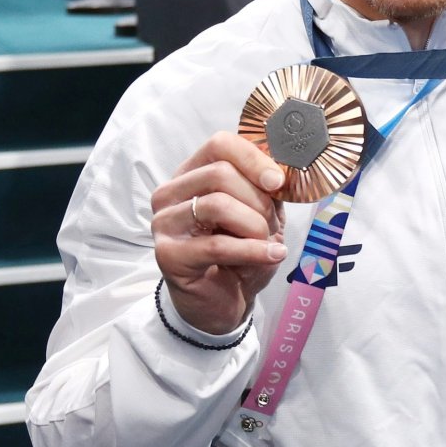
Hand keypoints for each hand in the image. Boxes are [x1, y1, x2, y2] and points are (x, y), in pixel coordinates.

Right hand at [152, 131, 289, 335]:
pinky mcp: (168, 255)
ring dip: (254, 226)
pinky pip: (217, 245)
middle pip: (221, 174)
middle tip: (271, 225)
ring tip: (267, 243)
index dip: (253, 159)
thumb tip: (282, 169)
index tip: (277, 181)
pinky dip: (253, 250)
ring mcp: (164, 223)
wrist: (224, 302)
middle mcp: (170, 193)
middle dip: (258, 201)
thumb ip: (266, 188)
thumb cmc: (242, 254)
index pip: (219, 145)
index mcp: (192, 174)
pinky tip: (272, 255)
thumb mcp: (260, 214)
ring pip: (217, 204)